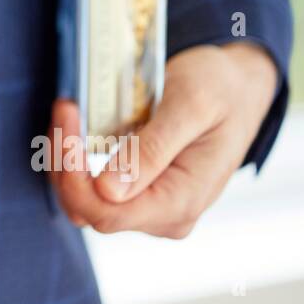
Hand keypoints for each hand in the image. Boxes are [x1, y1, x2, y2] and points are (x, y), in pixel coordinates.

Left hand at [50, 42, 277, 238]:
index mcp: (182, 201)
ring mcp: (151, 208)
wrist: (237, 88)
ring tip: (68, 112)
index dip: (74, 172)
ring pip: (84, 201)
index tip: (68, 116)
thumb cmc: (220, 90)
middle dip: (65, 161)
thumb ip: (152, 150)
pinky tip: (76, 126)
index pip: (107, 212)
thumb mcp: (191, 107)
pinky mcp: (139, 193)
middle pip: (89, 208)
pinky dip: (75, 160)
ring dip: (65, 160)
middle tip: (65, 106)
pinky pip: (92, 190)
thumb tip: (109, 191)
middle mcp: (164, 216)